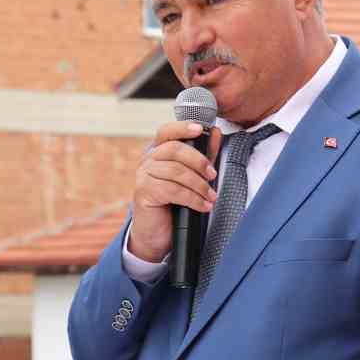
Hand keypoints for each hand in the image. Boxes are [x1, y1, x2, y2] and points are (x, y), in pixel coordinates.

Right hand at [127, 121, 221, 261]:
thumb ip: (203, 154)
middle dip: (199, 161)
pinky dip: (193, 199)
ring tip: (211, 197)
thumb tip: (215, 131)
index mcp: (158, 152)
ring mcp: (143, 175)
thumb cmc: (174, 202)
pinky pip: (173, 190)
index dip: (183, 127)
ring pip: (176, 171)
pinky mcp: (144, 192)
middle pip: (175, 150)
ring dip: (199, 185)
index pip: (167, 132)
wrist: (157, 232)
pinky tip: (203, 206)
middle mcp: (148, 160)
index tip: (200, 129)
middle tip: (213, 175)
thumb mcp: (192, 175)